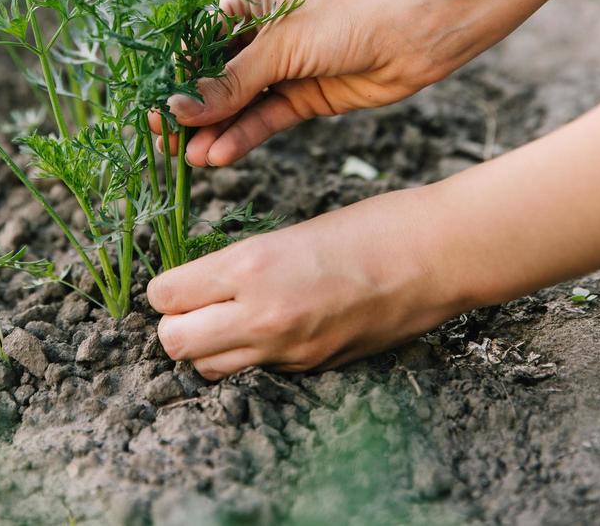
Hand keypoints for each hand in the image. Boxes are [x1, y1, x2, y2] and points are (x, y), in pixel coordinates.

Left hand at [147, 187, 455, 378]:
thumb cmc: (368, 228)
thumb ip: (242, 264)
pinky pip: (257, 370)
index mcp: (253, 265)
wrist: (432, 258)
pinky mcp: (313, 368)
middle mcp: (262, 315)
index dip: (167, 288)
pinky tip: (273, 325)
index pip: (169, 295)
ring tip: (229, 316)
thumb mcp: (290, 232)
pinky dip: (251, 354)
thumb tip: (202, 285)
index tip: (178, 280)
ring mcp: (288, 350)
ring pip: (209, 367)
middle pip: (175, 343)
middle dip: (176, 323)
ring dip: (207, 345)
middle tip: (194, 303)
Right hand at [148, 0, 433, 166]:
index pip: (198, 43)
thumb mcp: (280, 45)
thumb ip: (230, 82)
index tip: (153, 108)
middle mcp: (262, 33)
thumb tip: (180, 109)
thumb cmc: (344, 14)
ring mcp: (284, 66)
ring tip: (189, 159)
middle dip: (191, 110)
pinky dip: (244, 136)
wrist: (414, 28)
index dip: (175, 77)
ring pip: (239, 103)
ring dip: (215, 130)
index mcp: (248, 1)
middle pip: (215, 77)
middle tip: (164, 143)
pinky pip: (266, 117)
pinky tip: (219, 155)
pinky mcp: (305, 95)